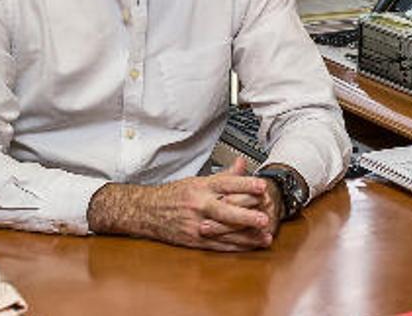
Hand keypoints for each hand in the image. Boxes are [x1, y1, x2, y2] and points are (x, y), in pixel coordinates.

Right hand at [87, 158, 274, 251]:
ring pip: (224, 231)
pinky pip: (218, 245)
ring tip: (265, 237)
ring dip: (246, 236)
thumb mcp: (197, 181)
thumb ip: (224, 174)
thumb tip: (243, 163)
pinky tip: (250, 246)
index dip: (245, 185)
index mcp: (201, 187)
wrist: (146, 211)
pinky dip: (235, 247)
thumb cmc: (174, 195)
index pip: (226, 184)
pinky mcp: (194, 240)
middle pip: (225, 210)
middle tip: (265, 217)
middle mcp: (199, 204)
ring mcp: (196, 224)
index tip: (262, 186)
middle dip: (246, 215)